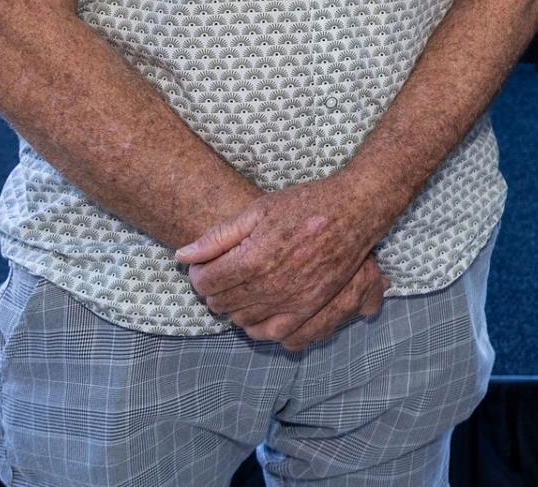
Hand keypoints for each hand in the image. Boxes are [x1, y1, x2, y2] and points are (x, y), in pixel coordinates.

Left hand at [176, 176, 387, 339]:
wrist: (354, 210)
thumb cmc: (305, 205)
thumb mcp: (258, 210)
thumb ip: (218, 236)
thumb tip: (183, 256)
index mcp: (254, 258)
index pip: (206, 282)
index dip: (198, 274)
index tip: (204, 266)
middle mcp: (271, 285)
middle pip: (222, 303)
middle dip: (214, 290)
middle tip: (221, 275)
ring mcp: (292, 300)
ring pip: (243, 320)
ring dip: (234, 308)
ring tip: (240, 289)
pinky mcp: (311, 307)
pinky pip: (274, 332)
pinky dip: (258, 327)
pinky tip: (257, 310)